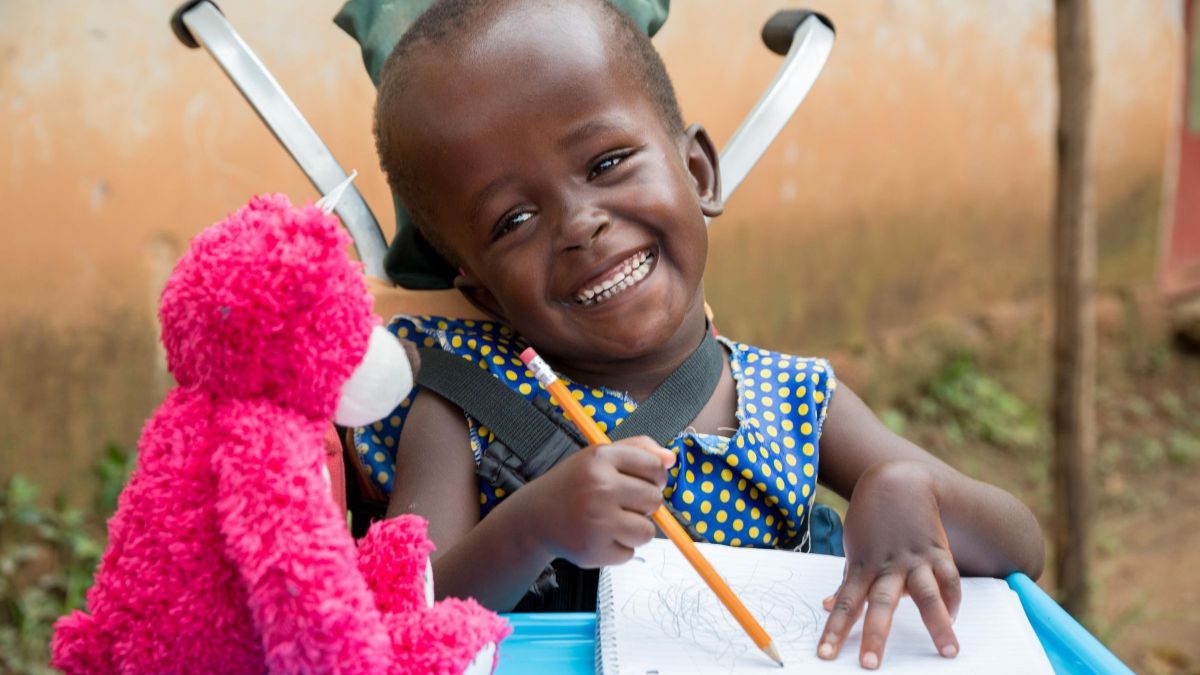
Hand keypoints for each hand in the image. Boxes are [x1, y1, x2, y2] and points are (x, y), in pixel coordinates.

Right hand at [518, 435, 673, 567]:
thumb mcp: (599, 457)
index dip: (656, 477)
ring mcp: (597, 520)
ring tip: (612, 522)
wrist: (534, 517)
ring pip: (647, 531)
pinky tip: (599, 536)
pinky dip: (618, 549)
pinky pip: (630, 553)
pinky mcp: (594, 549)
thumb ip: (637, 450)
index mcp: (601, 458)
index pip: (655, 467)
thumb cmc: (573, 485)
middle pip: (655, 500)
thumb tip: (671, 458)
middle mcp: (599, 487)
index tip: (643, 482)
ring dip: (635, 530)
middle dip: (644, 505)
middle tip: (621, 504)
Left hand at [818, 460, 960, 668]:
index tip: (826, 655)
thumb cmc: (872, 520)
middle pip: (880, 604)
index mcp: (862, 567)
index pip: (844, 604)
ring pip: (926, 594)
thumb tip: (828, 605)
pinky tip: (955, 620)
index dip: (835, 630)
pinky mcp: (937, 551)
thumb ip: (847, 579)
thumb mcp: (854, 547)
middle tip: (870, 664)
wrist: (898, 481)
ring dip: (937, 624)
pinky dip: (954, 600)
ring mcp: (914, 559)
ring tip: (949, 651)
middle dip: (875, 635)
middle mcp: (888, 566)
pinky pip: (950, 578)